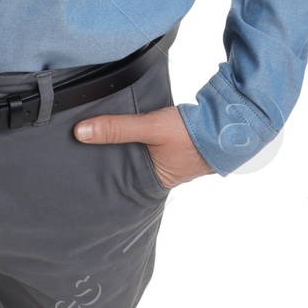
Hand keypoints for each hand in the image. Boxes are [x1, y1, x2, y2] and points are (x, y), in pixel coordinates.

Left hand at [73, 104, 214, 188]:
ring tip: (99, 139)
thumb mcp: (150, 128)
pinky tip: (128, 130)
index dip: (100, 174)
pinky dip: (139, 140)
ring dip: (125, 148)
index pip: (118, 182)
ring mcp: (171, 163)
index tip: (78, 165)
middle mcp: (161, 177)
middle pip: (126, 169)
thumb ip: (118, 129)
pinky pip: (150, 146)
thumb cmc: (192, 134)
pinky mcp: (177, 147)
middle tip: (81, 151)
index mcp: (153, 182)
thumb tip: (80, 132)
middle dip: (109, 161)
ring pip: (138, 156)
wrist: (229, 125)